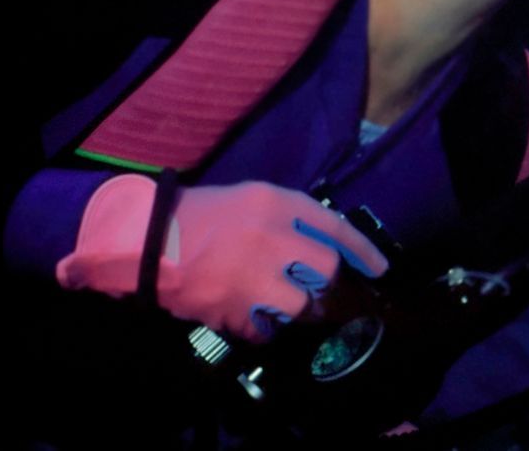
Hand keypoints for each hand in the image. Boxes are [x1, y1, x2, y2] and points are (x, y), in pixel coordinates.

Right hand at [57, 175, 387, 341]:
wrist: (148, 240)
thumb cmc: (202, 216)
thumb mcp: (250, 200)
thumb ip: (286, 218)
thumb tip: (323, 245)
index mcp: (275, 203)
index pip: (333, 224)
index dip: (361, 249)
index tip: (380, 268)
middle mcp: (271, 236)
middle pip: (325, 269)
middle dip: (323, 283)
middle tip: (314, 288)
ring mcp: (253, 275)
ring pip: (300, 304)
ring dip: (295, 308)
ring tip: (278, 303)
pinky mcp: (233, 308)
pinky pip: (264, 328)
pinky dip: (261, 327)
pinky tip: (249, 316)